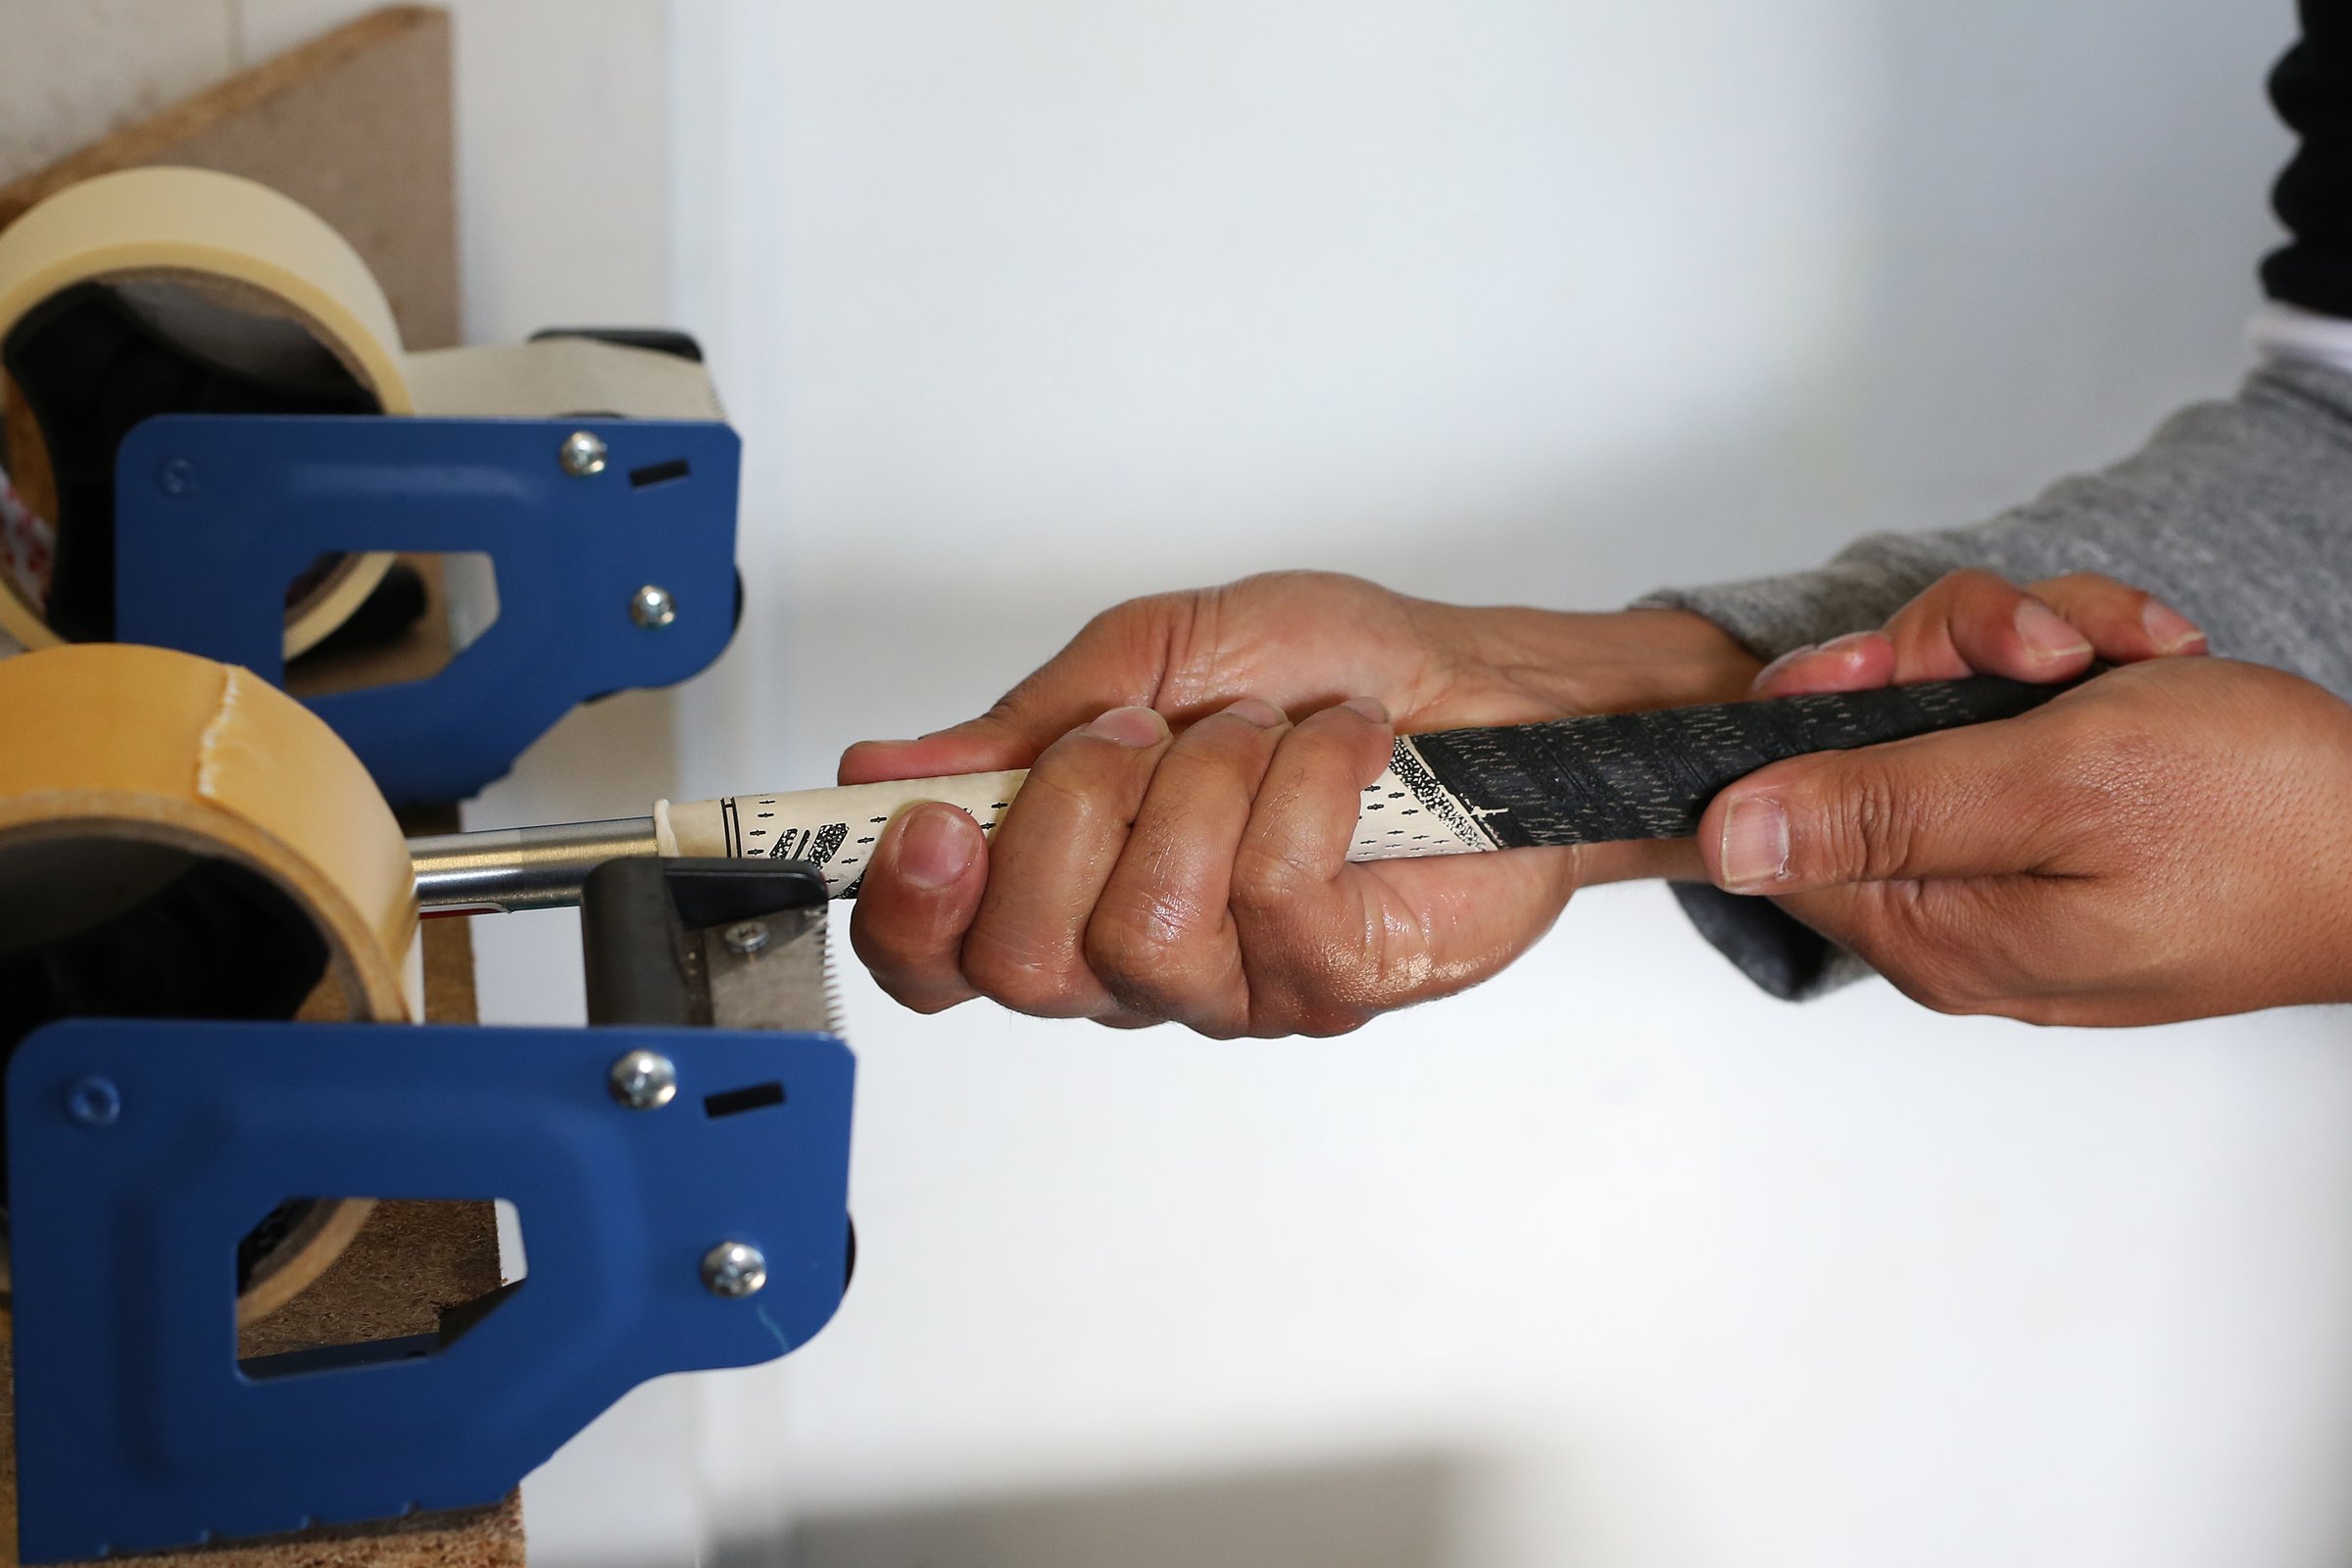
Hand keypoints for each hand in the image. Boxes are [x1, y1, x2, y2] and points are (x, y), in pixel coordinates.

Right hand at [842, 571, 1759, 1034]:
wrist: (1490, 691)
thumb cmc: (1328, 670)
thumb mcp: (1157, 655)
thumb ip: (1026, 724)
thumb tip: (886, 768)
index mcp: (1068, 882)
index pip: (937, 959)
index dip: (906, 910)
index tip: (923, 821)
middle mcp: (1137, 953)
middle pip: (1021, 966)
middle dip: (1068, 817)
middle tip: (1136, 736)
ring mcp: (1236, 984)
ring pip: (1147, 933)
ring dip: (1202, 790)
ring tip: (1257, 733)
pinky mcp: (1334, 981)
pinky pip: (1272, 897)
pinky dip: (1307, 784)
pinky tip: (1345, 749)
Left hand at [1696, 571, 2351, 1023]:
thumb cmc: (2265, 819)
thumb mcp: (2053, 786)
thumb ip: (1881, 805)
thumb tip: (1727, 840)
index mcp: (1930, 925)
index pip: (1782, 814)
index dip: (1822, 714)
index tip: (1897, 664)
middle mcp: (1957, 907)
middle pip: (1863, 743)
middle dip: (1950, 657)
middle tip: (2046, 652)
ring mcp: (2016, 864)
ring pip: (1951, 706)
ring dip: (2034, 644)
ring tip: (2129, 654)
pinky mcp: (2074, 823)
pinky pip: (2027, 721)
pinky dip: (2086, 668)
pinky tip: (2153, 663)